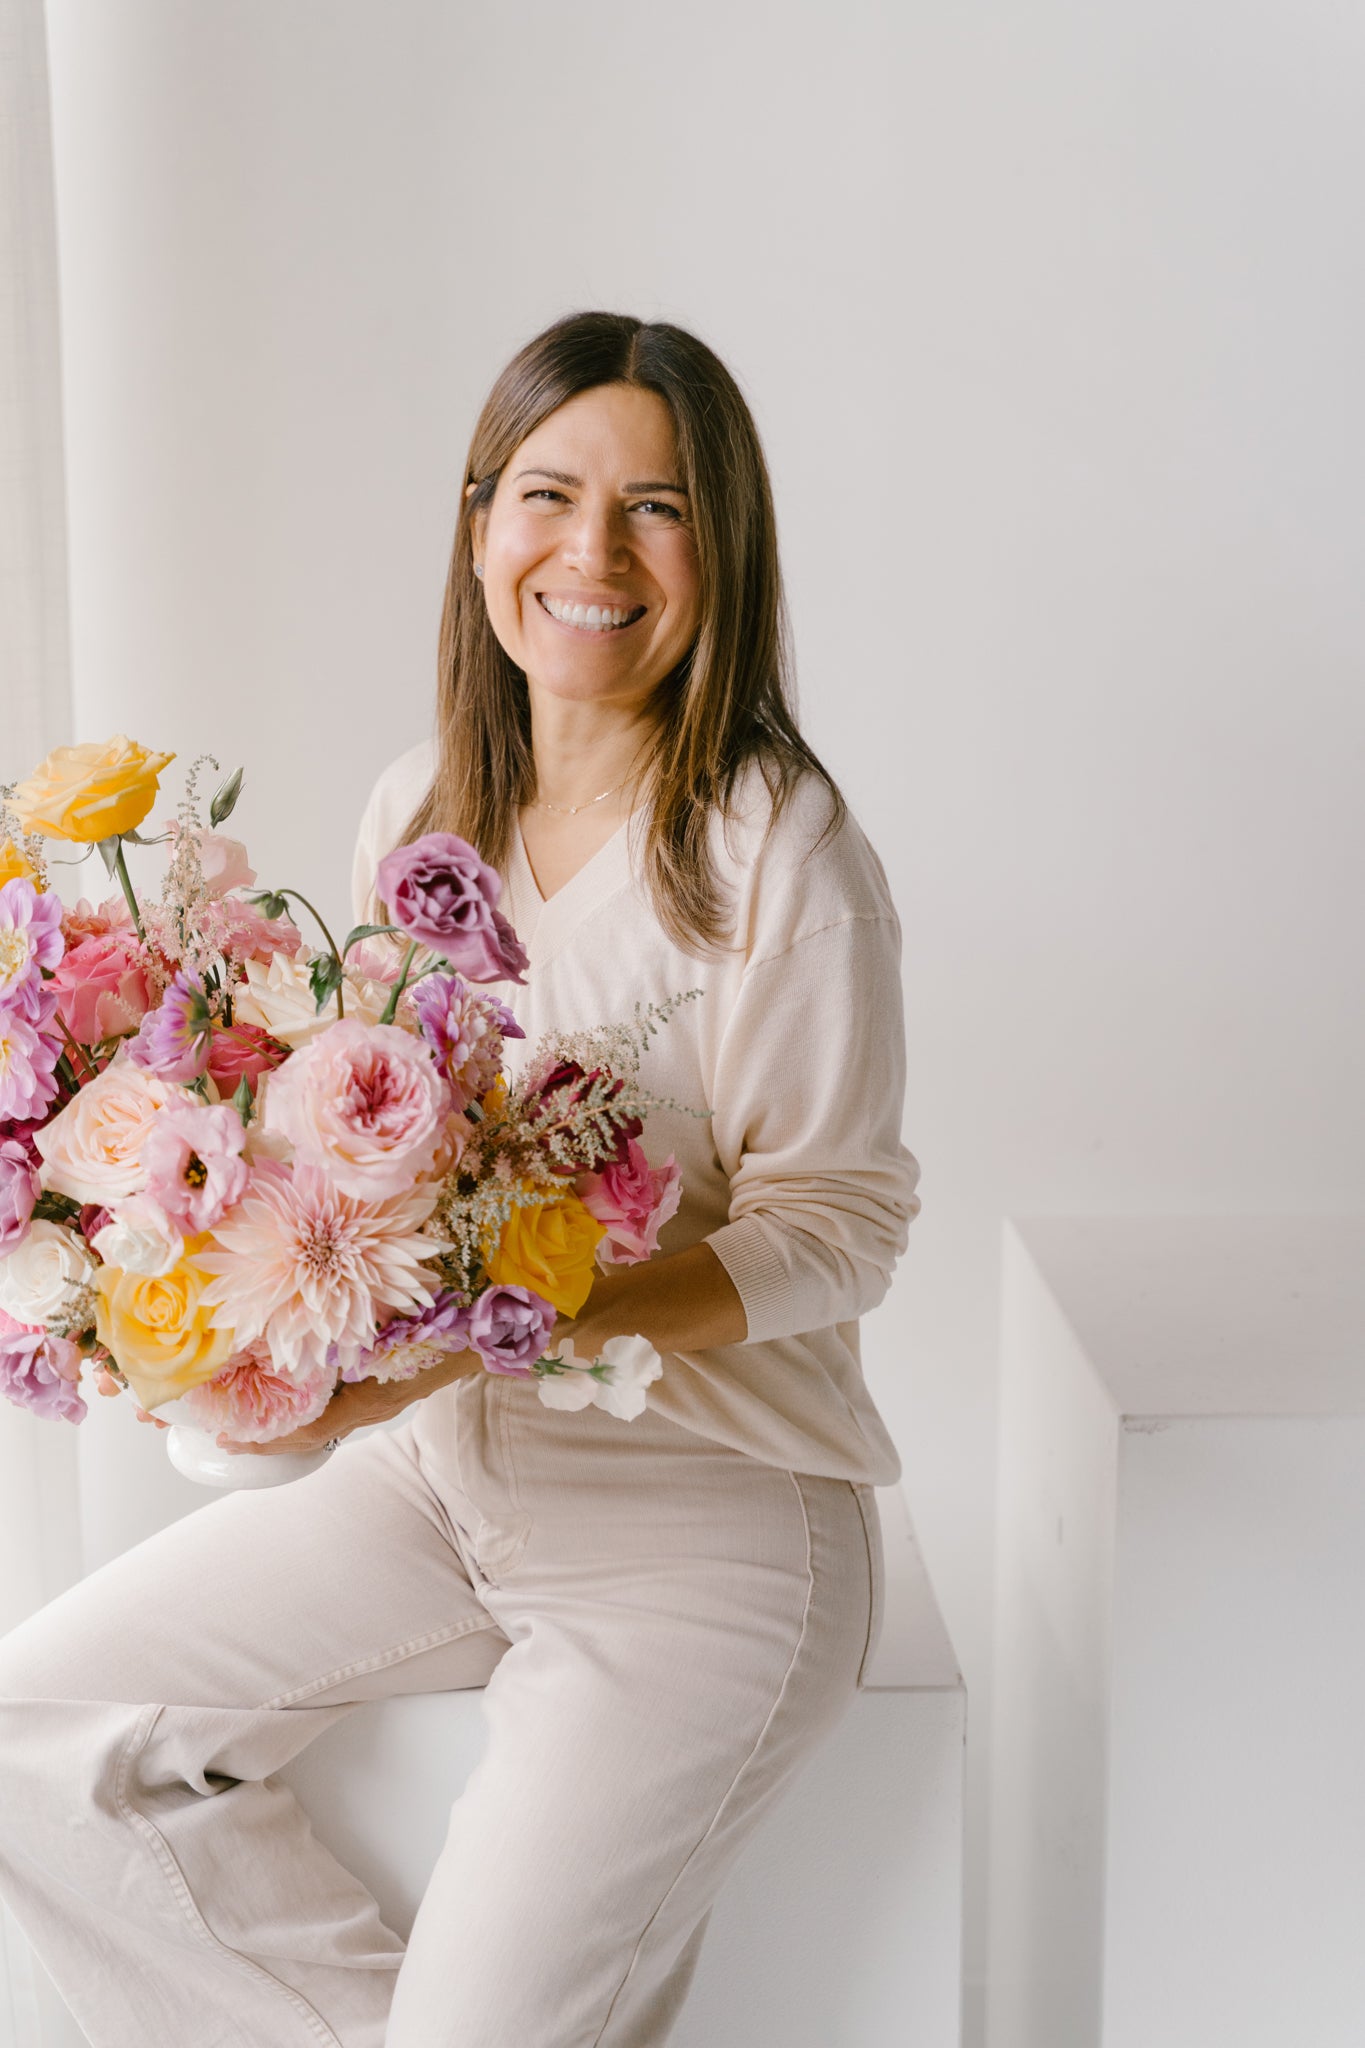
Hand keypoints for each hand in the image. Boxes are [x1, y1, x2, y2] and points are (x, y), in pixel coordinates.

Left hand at [218, 1347, 485, 1456]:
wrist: (483, 1336)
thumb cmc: (440, 1329)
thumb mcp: (391, 1330)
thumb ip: (352, 1334)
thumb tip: (301, 1325)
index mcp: (370, 1400)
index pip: (309, 1433)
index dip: (269, 1440)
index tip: (231, 1438)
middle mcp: (371, 1409)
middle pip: (312, 1439)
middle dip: (269, 1442)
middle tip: (228, 1437)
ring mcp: (380, 1404)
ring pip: (324, 1428)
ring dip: (288, 1430)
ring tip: (252, 1422)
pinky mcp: (384, 1393)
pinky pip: (339, 1414)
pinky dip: (310, 1414)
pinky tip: (295, 1401)